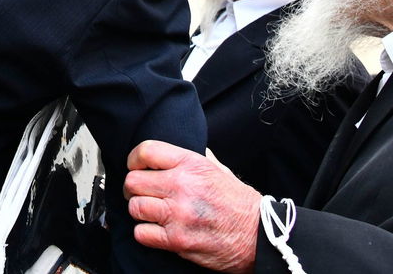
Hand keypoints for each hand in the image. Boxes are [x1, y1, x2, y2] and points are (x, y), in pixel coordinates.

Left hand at [124, 140, 261, 272]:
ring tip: (150, 212)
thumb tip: (176, 151)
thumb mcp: (219, 170)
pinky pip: (142, 233)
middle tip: (141, 193)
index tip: (135, 166)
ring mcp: (178, 214)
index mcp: (191, 164)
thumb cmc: (240, 203)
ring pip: (135, 207)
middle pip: (133, 181)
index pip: (146, 151)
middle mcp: (182, 186)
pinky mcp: (177, 240)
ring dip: (139, 211)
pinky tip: (155, 230)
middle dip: (133, 188)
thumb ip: (196, 158)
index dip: (134, 159)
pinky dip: (145, 233)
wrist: (259, 236)